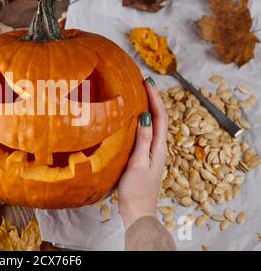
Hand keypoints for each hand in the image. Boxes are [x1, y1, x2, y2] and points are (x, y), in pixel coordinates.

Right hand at [118, 77, 167, 228]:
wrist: (138, 210)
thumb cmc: (136, 189)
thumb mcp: (139, 163)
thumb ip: (143, 139)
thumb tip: (145, 115)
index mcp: (159, 147)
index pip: (160, 116)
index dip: (155, 98)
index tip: (147, 82)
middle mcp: (158, 147)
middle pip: (159, 118)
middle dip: (153, 99)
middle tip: (143, 83)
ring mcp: (152, 152)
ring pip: (153, 124)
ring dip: (148, 108)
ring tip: (138, 94)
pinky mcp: (144, 156)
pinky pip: (145, 133)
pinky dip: (141, 121)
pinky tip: (132, 119)